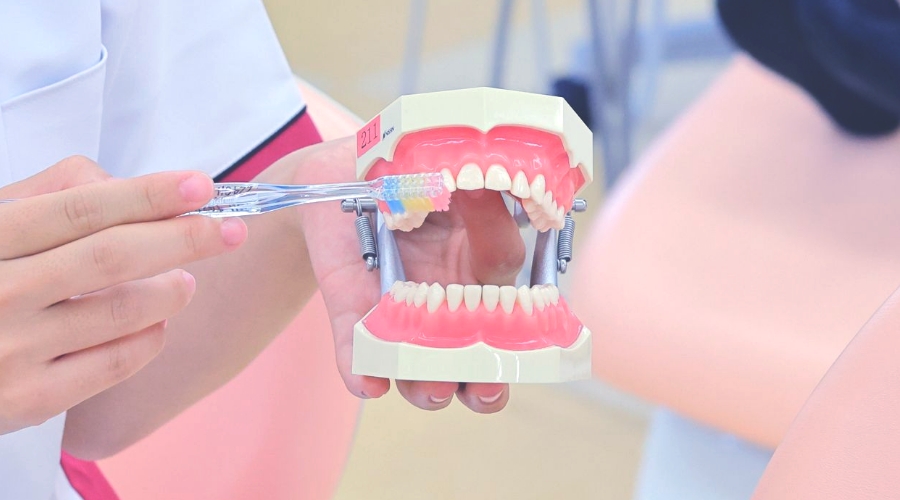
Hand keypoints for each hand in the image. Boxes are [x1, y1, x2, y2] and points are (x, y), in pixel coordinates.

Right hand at [0, 156, 246, 434]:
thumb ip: (49, 195)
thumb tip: (123, 183)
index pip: (81, 210)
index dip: (147, 195)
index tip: (201, 186)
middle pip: (111, 257)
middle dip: (183, 238)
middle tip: (230, 230)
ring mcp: (10, 351)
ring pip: (121, 312)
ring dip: (170, 290)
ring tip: (186, 280)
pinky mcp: (28, 401)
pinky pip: (114, 364)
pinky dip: (149, 338)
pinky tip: (158, 322)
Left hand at [292, 138, 524, 412]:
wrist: (338, 172)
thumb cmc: (402, 169)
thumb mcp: (443, 175)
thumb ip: (478, 200)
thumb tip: (502, 200)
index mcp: (478, 265)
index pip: (507, 307)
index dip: (515, 326)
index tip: (513, 328)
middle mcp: (445, 301)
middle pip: (472, 360)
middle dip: (483, 383)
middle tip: (483, 385)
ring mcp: (400, 314)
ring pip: (421, 369)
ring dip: (428, 387)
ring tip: (432, 388)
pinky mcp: (354, 316)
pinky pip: (357, 353)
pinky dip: (361, 371)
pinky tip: (368, 381)